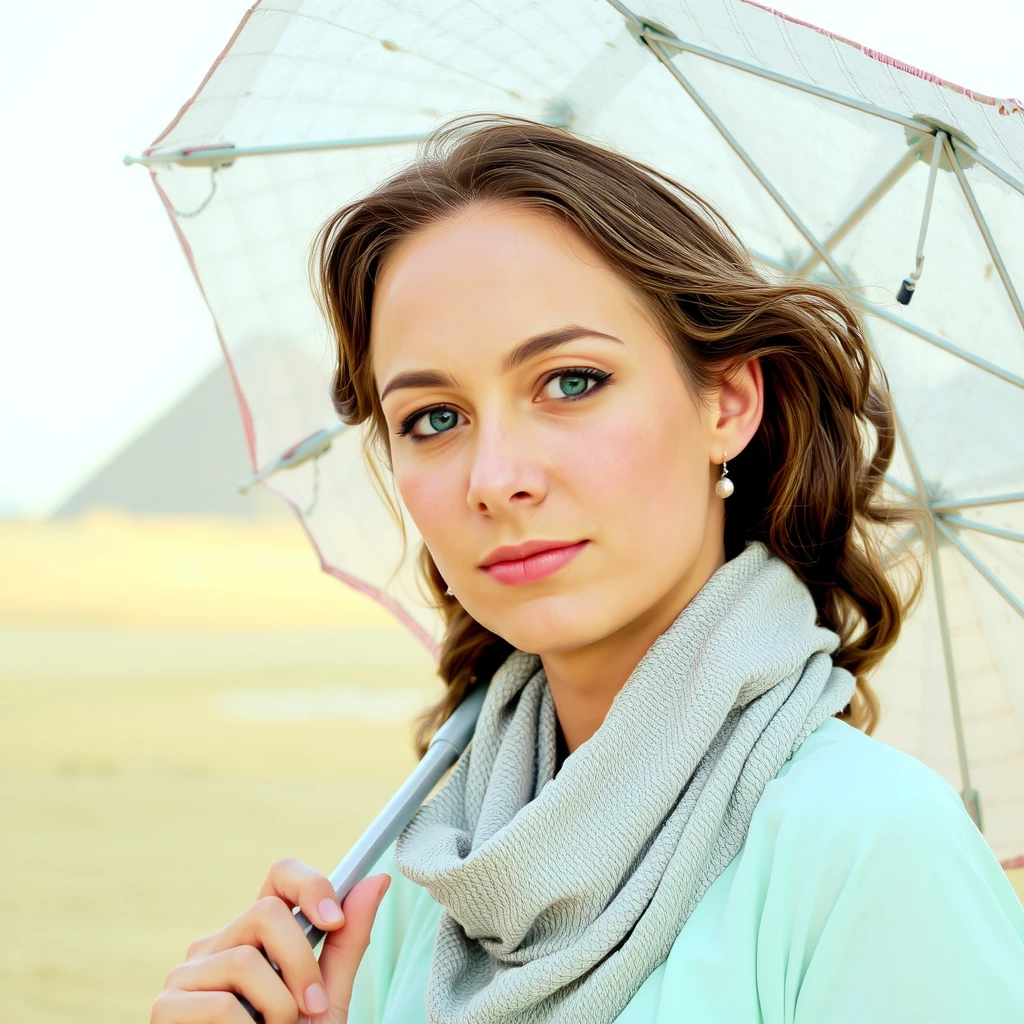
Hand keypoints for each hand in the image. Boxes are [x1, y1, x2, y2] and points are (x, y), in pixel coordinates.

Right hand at [151, 857, 390, 1022]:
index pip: (279, 877)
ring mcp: (187, 974)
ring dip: (278, 1008)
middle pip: (266, 913)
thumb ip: (348, 941)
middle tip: (313, 1009)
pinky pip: (221, 1002)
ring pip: (244, 960)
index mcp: (257, 937)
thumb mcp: (329, 998)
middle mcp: (218, 945)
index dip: (309, 885)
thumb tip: (377, 879)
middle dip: (302, 964)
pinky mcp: (166, 1008)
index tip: (333, 921)